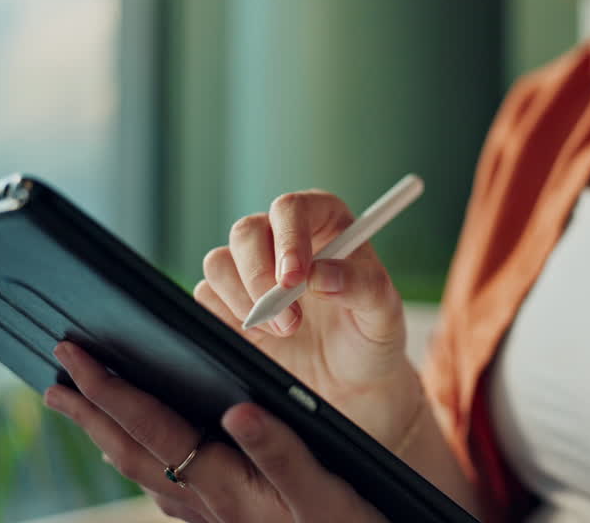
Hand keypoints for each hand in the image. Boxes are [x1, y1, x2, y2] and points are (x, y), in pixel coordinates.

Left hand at [45, 341, 387, 522]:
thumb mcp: (323, 490)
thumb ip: (280, 451)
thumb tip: (237, 411)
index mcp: (223, 484)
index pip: (152, 428)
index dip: (110, 391)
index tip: (74, 359)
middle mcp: (206, 502)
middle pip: (132, 451)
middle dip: (91, 413)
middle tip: (54, 380)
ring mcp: (210, 517)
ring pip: (143, 471)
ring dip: (108, 436)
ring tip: (83, 411)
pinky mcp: (224, 522)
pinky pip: (165, 488)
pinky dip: (142, 462)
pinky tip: (143, 458)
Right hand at [199, 190, 421, 446]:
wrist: (350, 381)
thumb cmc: (371, 336)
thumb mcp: (383, 312)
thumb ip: (361, 286)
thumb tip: (322, 274)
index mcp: (324, 222)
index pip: (293, 208)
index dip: (289, 238)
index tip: (295, 278)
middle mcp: (282, 238)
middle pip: (246, 231)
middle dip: (261, 278)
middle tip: (290, 320)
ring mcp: (252, 268)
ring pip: (219, 262)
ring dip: (245, 301)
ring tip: (285, 332)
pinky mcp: (228, 300)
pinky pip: (206, 296)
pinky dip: (228, 318)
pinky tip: (262, 337)